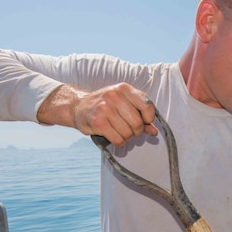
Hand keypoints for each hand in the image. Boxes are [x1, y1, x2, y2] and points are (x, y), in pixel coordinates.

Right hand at [38, 83, 157, 145]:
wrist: (78, 107)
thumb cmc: (105, 105)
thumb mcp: (123, 103)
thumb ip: (140, 115)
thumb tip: (154, 131)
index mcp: (124, 89)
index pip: (147, 105)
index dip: (149, 118)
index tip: (145, 122)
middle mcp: (115, 96)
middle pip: (138, 123)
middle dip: (136, 131)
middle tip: (130, 130)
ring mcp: (105, 108)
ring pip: (128, 133)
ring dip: (126, 137)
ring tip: (119, 131)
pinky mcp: (98, 122)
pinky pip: (118, 139)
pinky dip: (119, 142)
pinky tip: (113, 136)